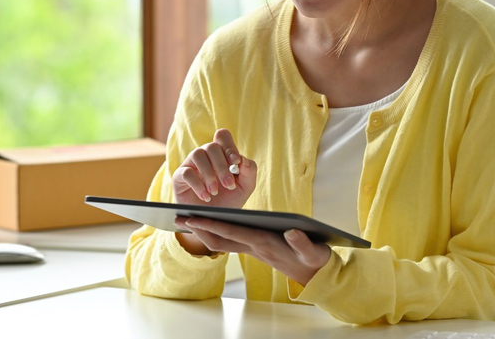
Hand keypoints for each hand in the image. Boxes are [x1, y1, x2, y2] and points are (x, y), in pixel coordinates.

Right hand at [172, 128, 256, 208]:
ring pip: (197, 154)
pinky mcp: (179, 177)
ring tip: (215, 191)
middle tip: (228, 184)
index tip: (236, 162)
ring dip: (209, 173)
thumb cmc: (228, 200)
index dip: (229, 146)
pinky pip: (186, 172)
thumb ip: (249, 171)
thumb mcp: (245, 187)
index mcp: (221, 154)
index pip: (222, 136)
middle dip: (222, 166)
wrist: (212, 219)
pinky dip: (198, 185)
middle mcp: (205, 156)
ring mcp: (191, 164)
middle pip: (211, 146)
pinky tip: (206, 196)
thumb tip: (242, 159)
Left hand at [175, 216, 330, 286]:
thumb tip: (292, 232)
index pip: (233, 232)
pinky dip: (216, 232)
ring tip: (187, 220)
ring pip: (222, 241)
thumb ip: (303, 243)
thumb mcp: (313, 252)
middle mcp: (254, 247)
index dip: (212, 225)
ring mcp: (253, 249)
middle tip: (177, 218)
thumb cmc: (314, 261)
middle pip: (219, 239)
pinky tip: (208, 225)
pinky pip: (230, 240)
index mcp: (265, 244)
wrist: (316, 276)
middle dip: (198, 228)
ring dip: (203, 231)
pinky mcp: (256, 248)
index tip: (193, 217)